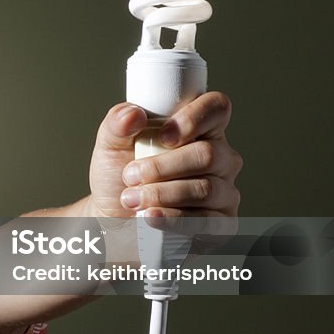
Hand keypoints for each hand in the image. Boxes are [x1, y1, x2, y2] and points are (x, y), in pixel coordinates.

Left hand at [87, 92, 241, 217]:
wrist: (111, 219)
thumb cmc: (118, 178)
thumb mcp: (110, 145)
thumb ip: (117, 122)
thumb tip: (133, 114)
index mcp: (200, 131)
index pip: (216, 108)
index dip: (194, 118)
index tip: (163, 136)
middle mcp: (220, 159)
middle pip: (208, 154)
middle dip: (162, 167)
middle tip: (130, 176)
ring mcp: (224, 193)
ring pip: (206, 189)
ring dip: (161, 194)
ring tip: (131, 199)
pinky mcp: (220, 225)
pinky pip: (207, 222)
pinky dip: (173, 220)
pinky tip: (150, 217)